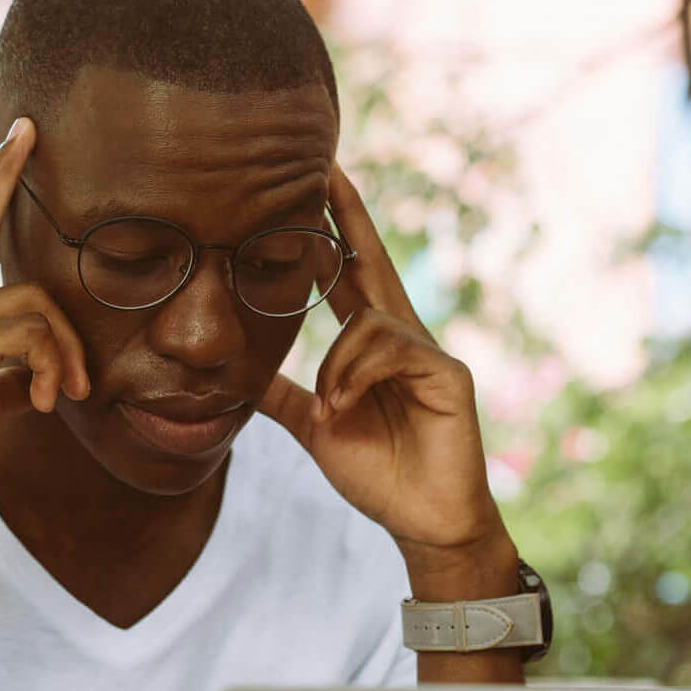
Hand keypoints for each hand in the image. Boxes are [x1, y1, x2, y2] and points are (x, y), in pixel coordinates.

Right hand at [0, 118, 90, 535]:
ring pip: (33, 300)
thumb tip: (40, 376)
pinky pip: (29, 334)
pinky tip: (45, 404)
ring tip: (66, 394)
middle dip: (3, 173)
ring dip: (66, 348)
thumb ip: (6, 374)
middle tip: (28, 127)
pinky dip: (50, 367)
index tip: (12, 138)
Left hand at [256, 163, 504, 568]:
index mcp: (371, 345)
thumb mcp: (317, 425)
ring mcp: (429, 352)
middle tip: (325, 167)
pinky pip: (388, 350)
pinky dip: (354, 377)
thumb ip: (284, 396)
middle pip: (373, 261)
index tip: (313, 186)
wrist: (422, 523)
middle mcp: (402, 337)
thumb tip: (242, 374)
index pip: (349, 274)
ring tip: (330, 410)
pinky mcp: (448, 375)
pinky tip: (343, 409)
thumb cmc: (379, 474)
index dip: (333, 230)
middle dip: (349, 215)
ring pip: (369, 320)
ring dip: (336, 365)